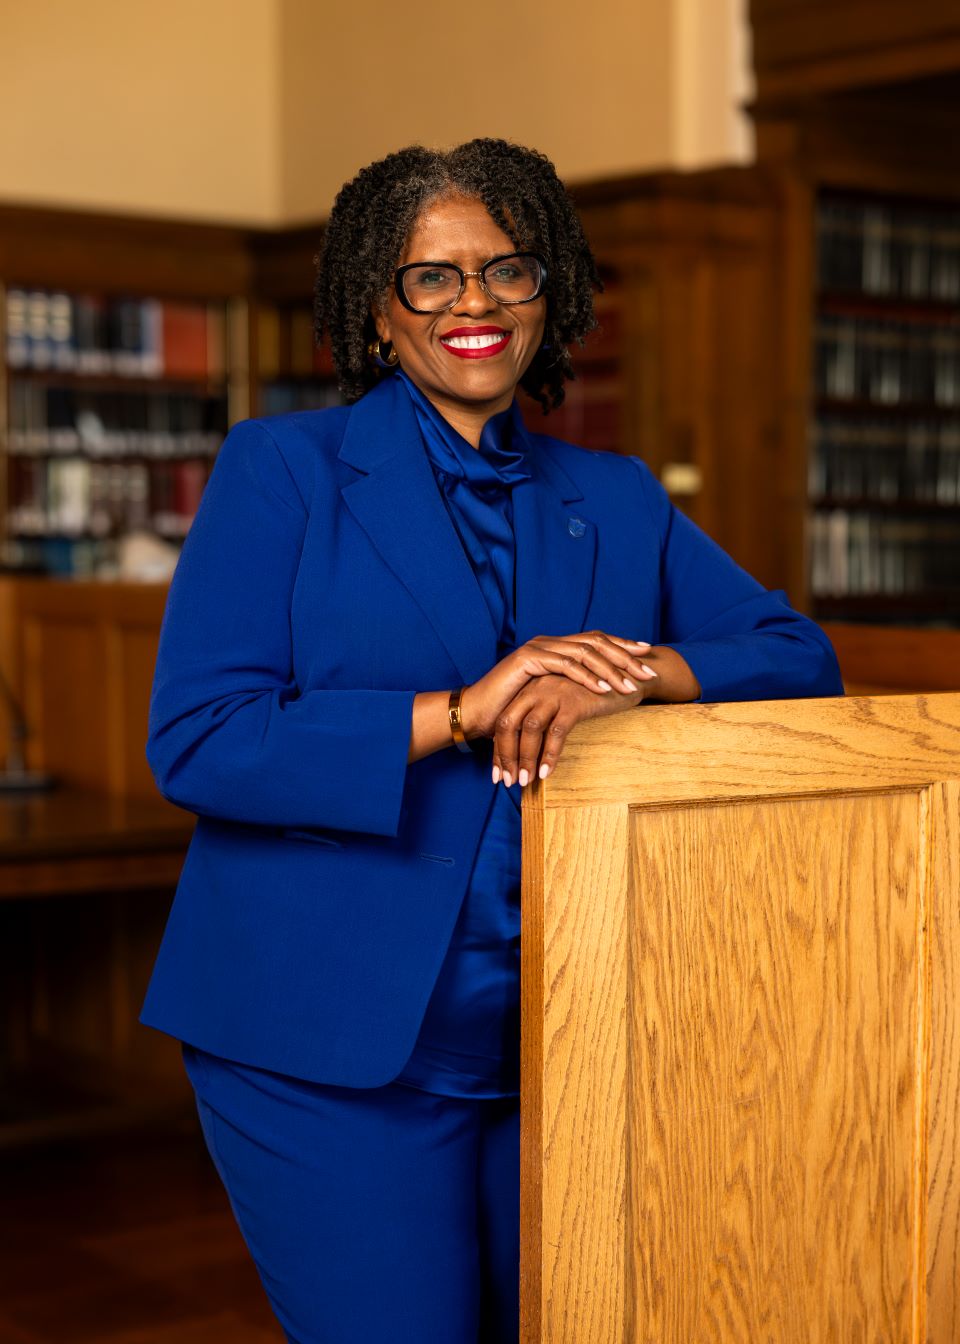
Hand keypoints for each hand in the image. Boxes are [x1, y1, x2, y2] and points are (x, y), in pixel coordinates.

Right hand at [460, 632, 656, 741]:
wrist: (479, 713)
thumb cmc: (513, 709)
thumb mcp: (550, 697)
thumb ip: (571, 689)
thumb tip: (603, 692)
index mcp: (557, 647)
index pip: (596, 641)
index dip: (623, 646)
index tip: (648, 655)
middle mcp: (550, 642)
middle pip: (596, 642)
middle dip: (625, 657)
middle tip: (648, 673)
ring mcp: (539, 648)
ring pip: (584, 652)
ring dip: (611, 669)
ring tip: (630, 685)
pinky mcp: (528, 659)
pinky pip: (565, 665)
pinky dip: (587, 677)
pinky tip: (604, 688)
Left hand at [489, 673, 646, 787]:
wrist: (626, 677)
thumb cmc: (592, 695)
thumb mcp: (562, 704)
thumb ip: (545, 719)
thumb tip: (529, 753)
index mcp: (529, 688)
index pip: (504, 721)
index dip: (499, 750)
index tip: (497, 775)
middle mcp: (536, 687)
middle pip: (508, 722)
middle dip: (505, 755)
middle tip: (507, 781)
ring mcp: (554, 691)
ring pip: (529, 728)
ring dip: (525, 758)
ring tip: (525, 781)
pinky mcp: (574, 700)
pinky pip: (556, 731)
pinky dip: (549, 754)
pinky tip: (547, 772)